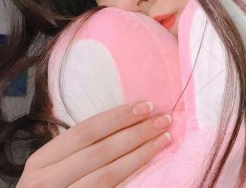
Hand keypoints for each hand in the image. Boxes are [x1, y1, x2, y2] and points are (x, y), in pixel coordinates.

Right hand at [17, 101, 171, 187]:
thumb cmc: (53, 184)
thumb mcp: (56, 163)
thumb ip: (82, 146)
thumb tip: (127, 119)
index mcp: (41, 160)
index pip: (85, 130)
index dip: (118, 117)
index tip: (146, 105)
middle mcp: (45, 181)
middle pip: (100, 150)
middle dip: (136, 132)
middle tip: (164, 119)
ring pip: (108, 174)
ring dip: (141, 153)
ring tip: (164, 138)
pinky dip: (132, 175)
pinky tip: (149, 163)